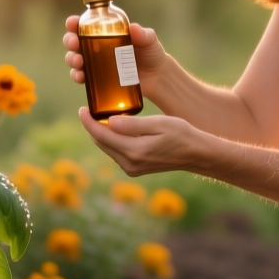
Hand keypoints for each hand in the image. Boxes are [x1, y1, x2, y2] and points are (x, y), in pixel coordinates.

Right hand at [62, 15, 167, 84]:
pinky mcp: (98, 79)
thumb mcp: (149, 40)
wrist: (157, 77)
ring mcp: (96, 63)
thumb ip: (144, 34)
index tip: (72, 23)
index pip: (85, 25)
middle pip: (75, 41)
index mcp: (106, 32)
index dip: (74, 23)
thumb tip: (134, 28)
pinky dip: (77, 76)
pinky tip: (80, 77)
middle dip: (69, 41)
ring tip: (79, 62)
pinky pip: (82, 77)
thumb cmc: (152, 53)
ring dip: (71, 59)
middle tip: (74, 44)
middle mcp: (97, 46)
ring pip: (75, 59)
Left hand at [77, 108, 202, 175]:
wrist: (196, 154)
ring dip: (101, 134)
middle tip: (88, 110)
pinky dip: (111, 140)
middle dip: (92, 127)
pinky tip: (114, 129)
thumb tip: (110, 121)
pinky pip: (116, 152)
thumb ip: (133, 124)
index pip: (102, 135)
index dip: (89, 122)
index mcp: (134, 150)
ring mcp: (132, 168)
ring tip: (99, 116)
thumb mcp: (159, 123)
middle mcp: (130, 163)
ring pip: (107, 148)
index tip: (82, 109)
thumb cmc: (181, 134)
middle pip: (101, 143)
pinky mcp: (135, 169)